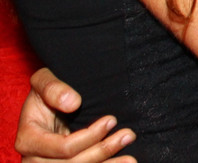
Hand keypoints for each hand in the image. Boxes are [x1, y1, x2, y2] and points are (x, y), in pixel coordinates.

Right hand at [16, 68, 135, 162]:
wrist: (48, 106)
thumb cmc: (46, 93)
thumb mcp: (43, 81)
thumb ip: (52, 88)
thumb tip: (73, 103)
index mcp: (28, 139)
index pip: (64, 148)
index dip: (90, 137)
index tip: (111, 120)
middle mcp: (34, 159)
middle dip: (103, 151)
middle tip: (128, 135)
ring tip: (131, 158)